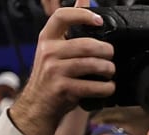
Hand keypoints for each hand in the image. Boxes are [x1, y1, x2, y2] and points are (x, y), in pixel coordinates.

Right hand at [10, 0, 114, 134]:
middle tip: (111, 56)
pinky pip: (92, 86)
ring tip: (110, 71)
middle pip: (86, 45)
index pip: (61, 16)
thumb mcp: (56, 47)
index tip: (98, 21)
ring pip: (91, 65)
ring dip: (108, 69)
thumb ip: (70, 25)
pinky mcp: (62, 89)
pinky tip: (108, 87)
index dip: (82, 15)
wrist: (38, 104)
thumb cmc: (51, 75)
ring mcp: (54, 71)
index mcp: (47, 38)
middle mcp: (48, 52)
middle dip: (106, 51)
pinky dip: (105, 87)